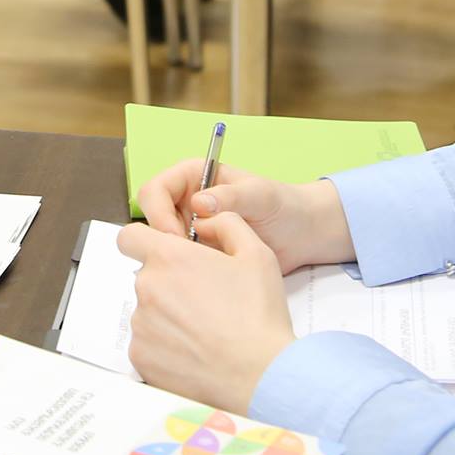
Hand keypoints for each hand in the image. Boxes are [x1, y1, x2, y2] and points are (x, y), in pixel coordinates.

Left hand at [118, 214, 296, 414]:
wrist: (259, 374)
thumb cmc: (258, 316)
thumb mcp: (256, 253)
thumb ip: (227, 223)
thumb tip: (207, 218)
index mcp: (169, 258)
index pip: (129, 237)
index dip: (144, 242)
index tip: (162, 253)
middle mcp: (147, 288)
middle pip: (146, 276)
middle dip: (168, 282)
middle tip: (202, 298)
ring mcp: (141, 325)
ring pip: (147, 311)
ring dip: (167, 315)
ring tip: (204, 329)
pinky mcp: (140, 357)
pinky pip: (147, 342)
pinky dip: (164, 345)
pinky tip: (194, 350)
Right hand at [136, 159, 353, 273]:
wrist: (303, 235)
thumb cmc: (284, 206)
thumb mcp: (261, 196)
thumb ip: (231, 196)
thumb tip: (199, 203)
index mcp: (194, 176)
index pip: (156, 189)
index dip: (158, 213)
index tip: (175, 236)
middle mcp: (187, 200)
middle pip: (152, 217)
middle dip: (163, 238)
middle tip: (185, 258)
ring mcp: (191, 228)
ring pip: (163, 243)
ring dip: (174, 256)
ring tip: (200, 268)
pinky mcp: (200, 252)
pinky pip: (180, 261)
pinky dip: (186, 270)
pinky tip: (205, 278)